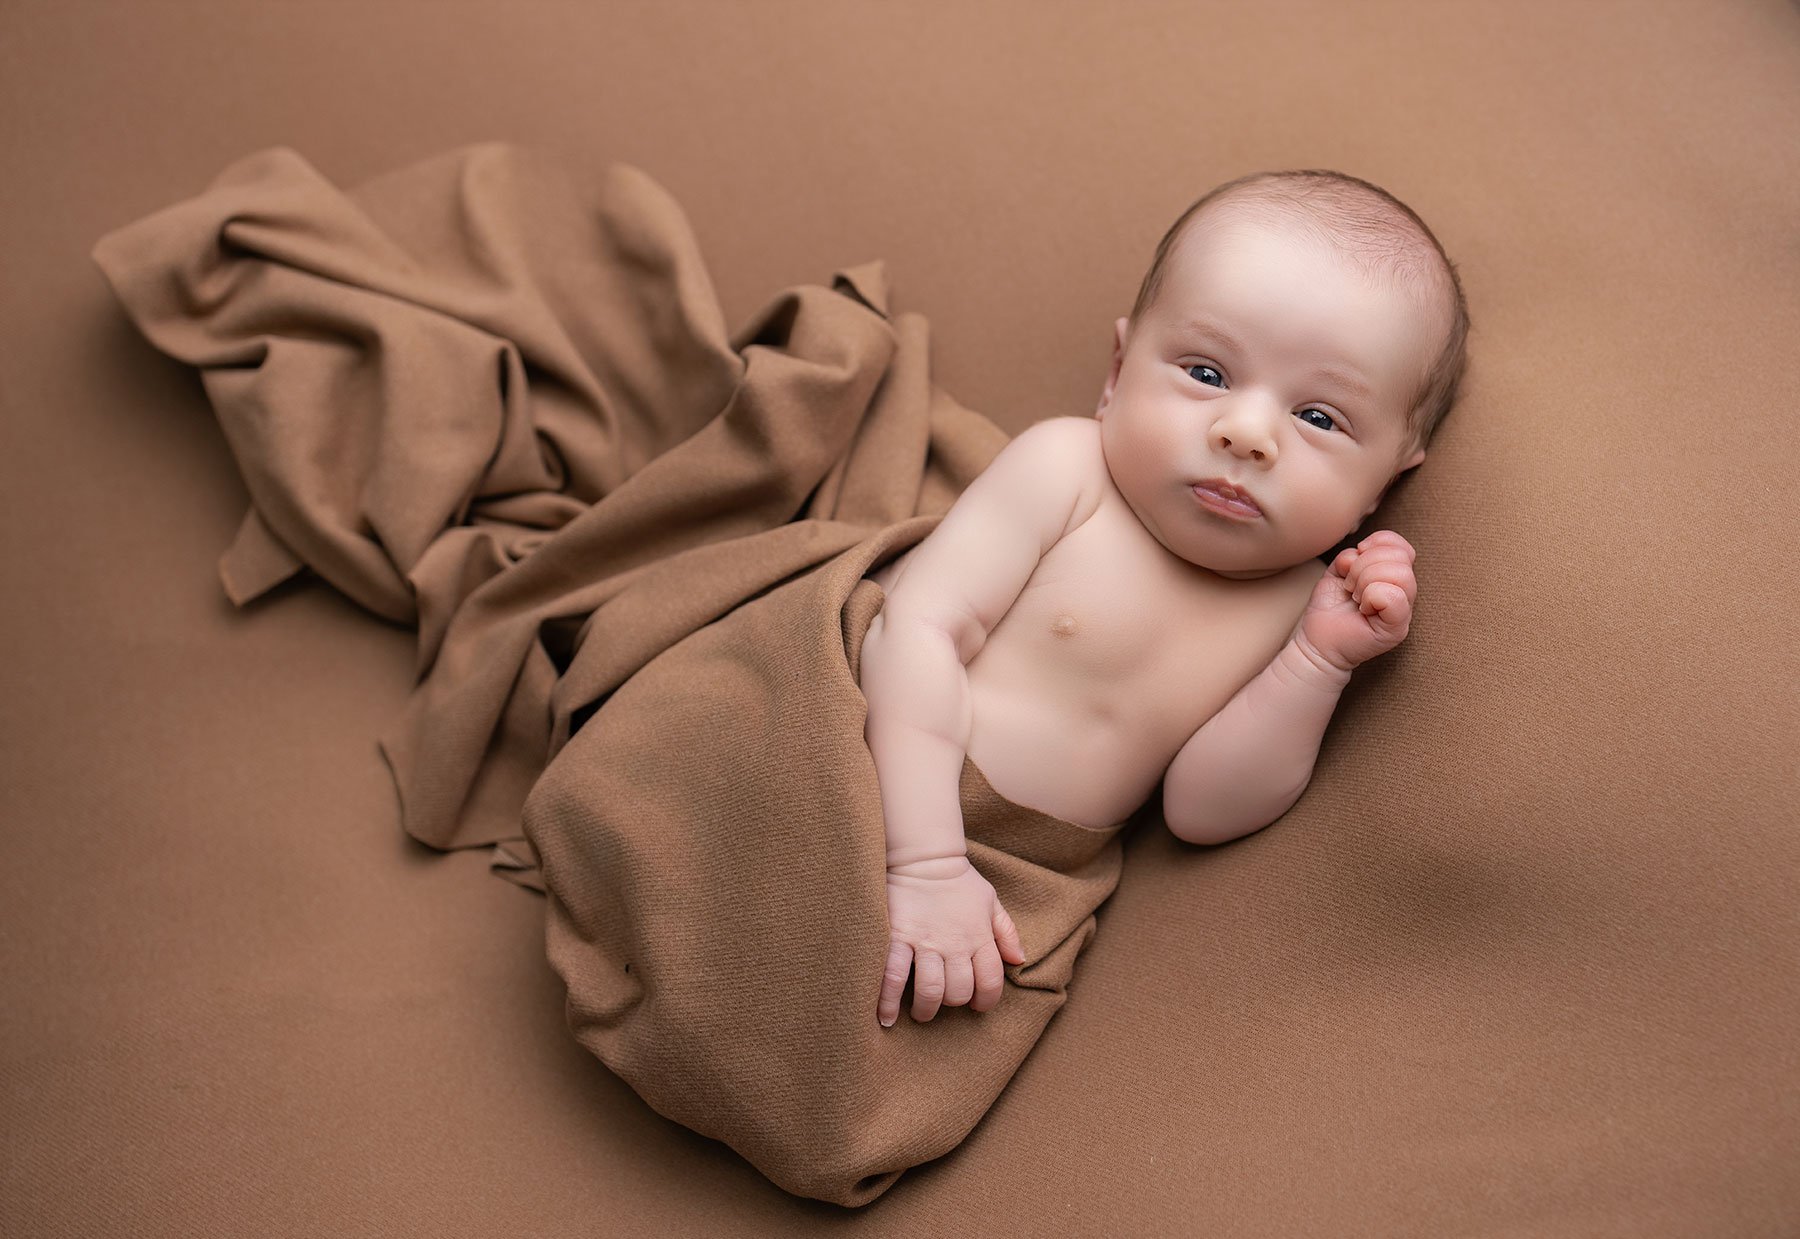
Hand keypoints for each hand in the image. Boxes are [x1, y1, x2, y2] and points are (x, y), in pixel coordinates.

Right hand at [878, 855, 1024, 1027]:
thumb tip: (1019, 960)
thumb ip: (1006, 932)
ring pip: (930, 990)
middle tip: (944, 1003)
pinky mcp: (897, 937)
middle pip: (958, 991)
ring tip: (921, 1013)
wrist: (925, 857)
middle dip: (953, 1004)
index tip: (977, 1006)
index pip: (990, 982)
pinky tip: (885, 1017)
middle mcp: (955, 944)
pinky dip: (888, 1001)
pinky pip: (893, 975)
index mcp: (979, 937)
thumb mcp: (991, 901)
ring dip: (925, 1010)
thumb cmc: (959, 880)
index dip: (986, 1001)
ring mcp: (925, 942)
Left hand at [1293, 531, 1418, 674]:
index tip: (1352, 562)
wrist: (1318, 641)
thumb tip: (1361, 550)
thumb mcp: (1338, 571)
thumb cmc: (1330, 607)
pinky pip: (1394, 597)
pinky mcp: (1397, 629)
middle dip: (1365, 565)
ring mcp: (1404, 611)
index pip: (1401, 546)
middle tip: (1351, 587)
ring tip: (1356, 597)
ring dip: (1366, 581)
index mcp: (1393, 575)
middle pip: (1400, 557)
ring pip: (1400, 574)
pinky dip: (1371, 597)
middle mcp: (1404, 592)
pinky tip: (1362, 608)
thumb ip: (1352, 555)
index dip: (1376, 544)